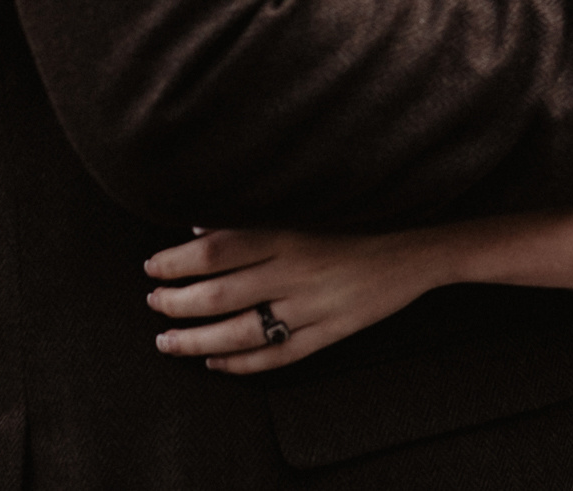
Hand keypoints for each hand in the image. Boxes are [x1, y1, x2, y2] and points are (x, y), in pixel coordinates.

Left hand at [144, 227, 450, 373]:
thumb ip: (255, 220)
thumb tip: (198, 229)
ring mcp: (314, 307)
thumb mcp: (308, 208)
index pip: (215, 250)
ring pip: (242, 332)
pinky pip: (278, 356)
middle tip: (154, 304)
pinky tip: (215, 362)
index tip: (152, 266)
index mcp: (289, 232)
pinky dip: (241, 364)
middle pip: (220, 293)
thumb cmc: (360, 217)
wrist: (419, 247)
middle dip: (177, 302)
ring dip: (196, 340)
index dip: (176, 261)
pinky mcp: (331, 333)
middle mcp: (297, 271)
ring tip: (168, 341)